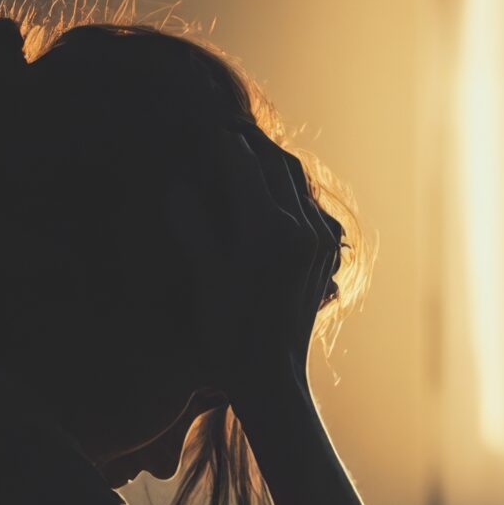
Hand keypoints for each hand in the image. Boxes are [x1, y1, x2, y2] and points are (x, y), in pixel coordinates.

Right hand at [164, 130, 342, 408]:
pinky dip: (286, 190)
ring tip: (244, 154)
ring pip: (295, 182)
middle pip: (274, 164)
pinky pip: (307, 205)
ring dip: (269, 165)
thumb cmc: (229, 332)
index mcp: (269, 230)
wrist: (270, 377)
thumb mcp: (205, 276)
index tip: (203, 127)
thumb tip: (177, 185)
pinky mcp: (326, 253)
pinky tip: (268, 192)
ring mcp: (319, 240)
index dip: (221, 144)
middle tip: (223, 131)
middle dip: (247, 146)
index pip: (243, 166)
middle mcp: (301, 228)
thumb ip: (194, 225)